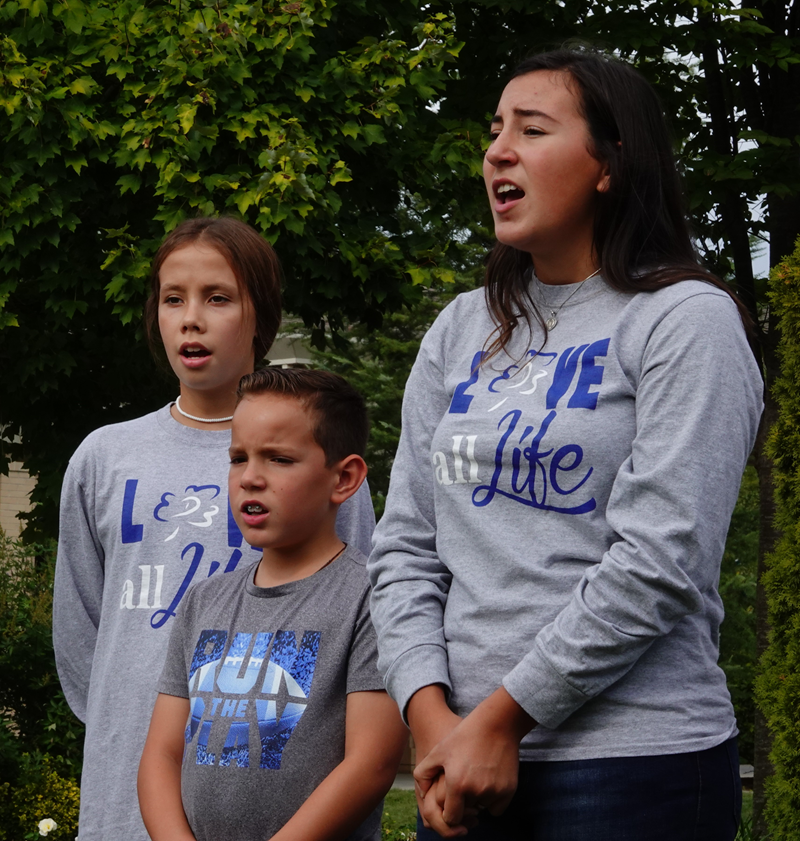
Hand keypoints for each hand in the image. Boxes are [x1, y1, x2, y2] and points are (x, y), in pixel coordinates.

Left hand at [412, 687, 535, 837]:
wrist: (496, 723)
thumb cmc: (464, 736)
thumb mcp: (438, 751)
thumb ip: (423, 774)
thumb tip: (423, 794)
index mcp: (457, 784)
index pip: (451, 819)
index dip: (448, 813)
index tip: (450, 803)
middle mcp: (476, 791)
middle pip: (466, 812)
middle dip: (463, 804)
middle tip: (464, 783)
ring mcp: (494, 791)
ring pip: (482, 808)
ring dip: (478, 800)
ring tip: (476, 776)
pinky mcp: (509, 790)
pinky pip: (497, 807)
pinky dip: (493, 799)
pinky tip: (488, 779)